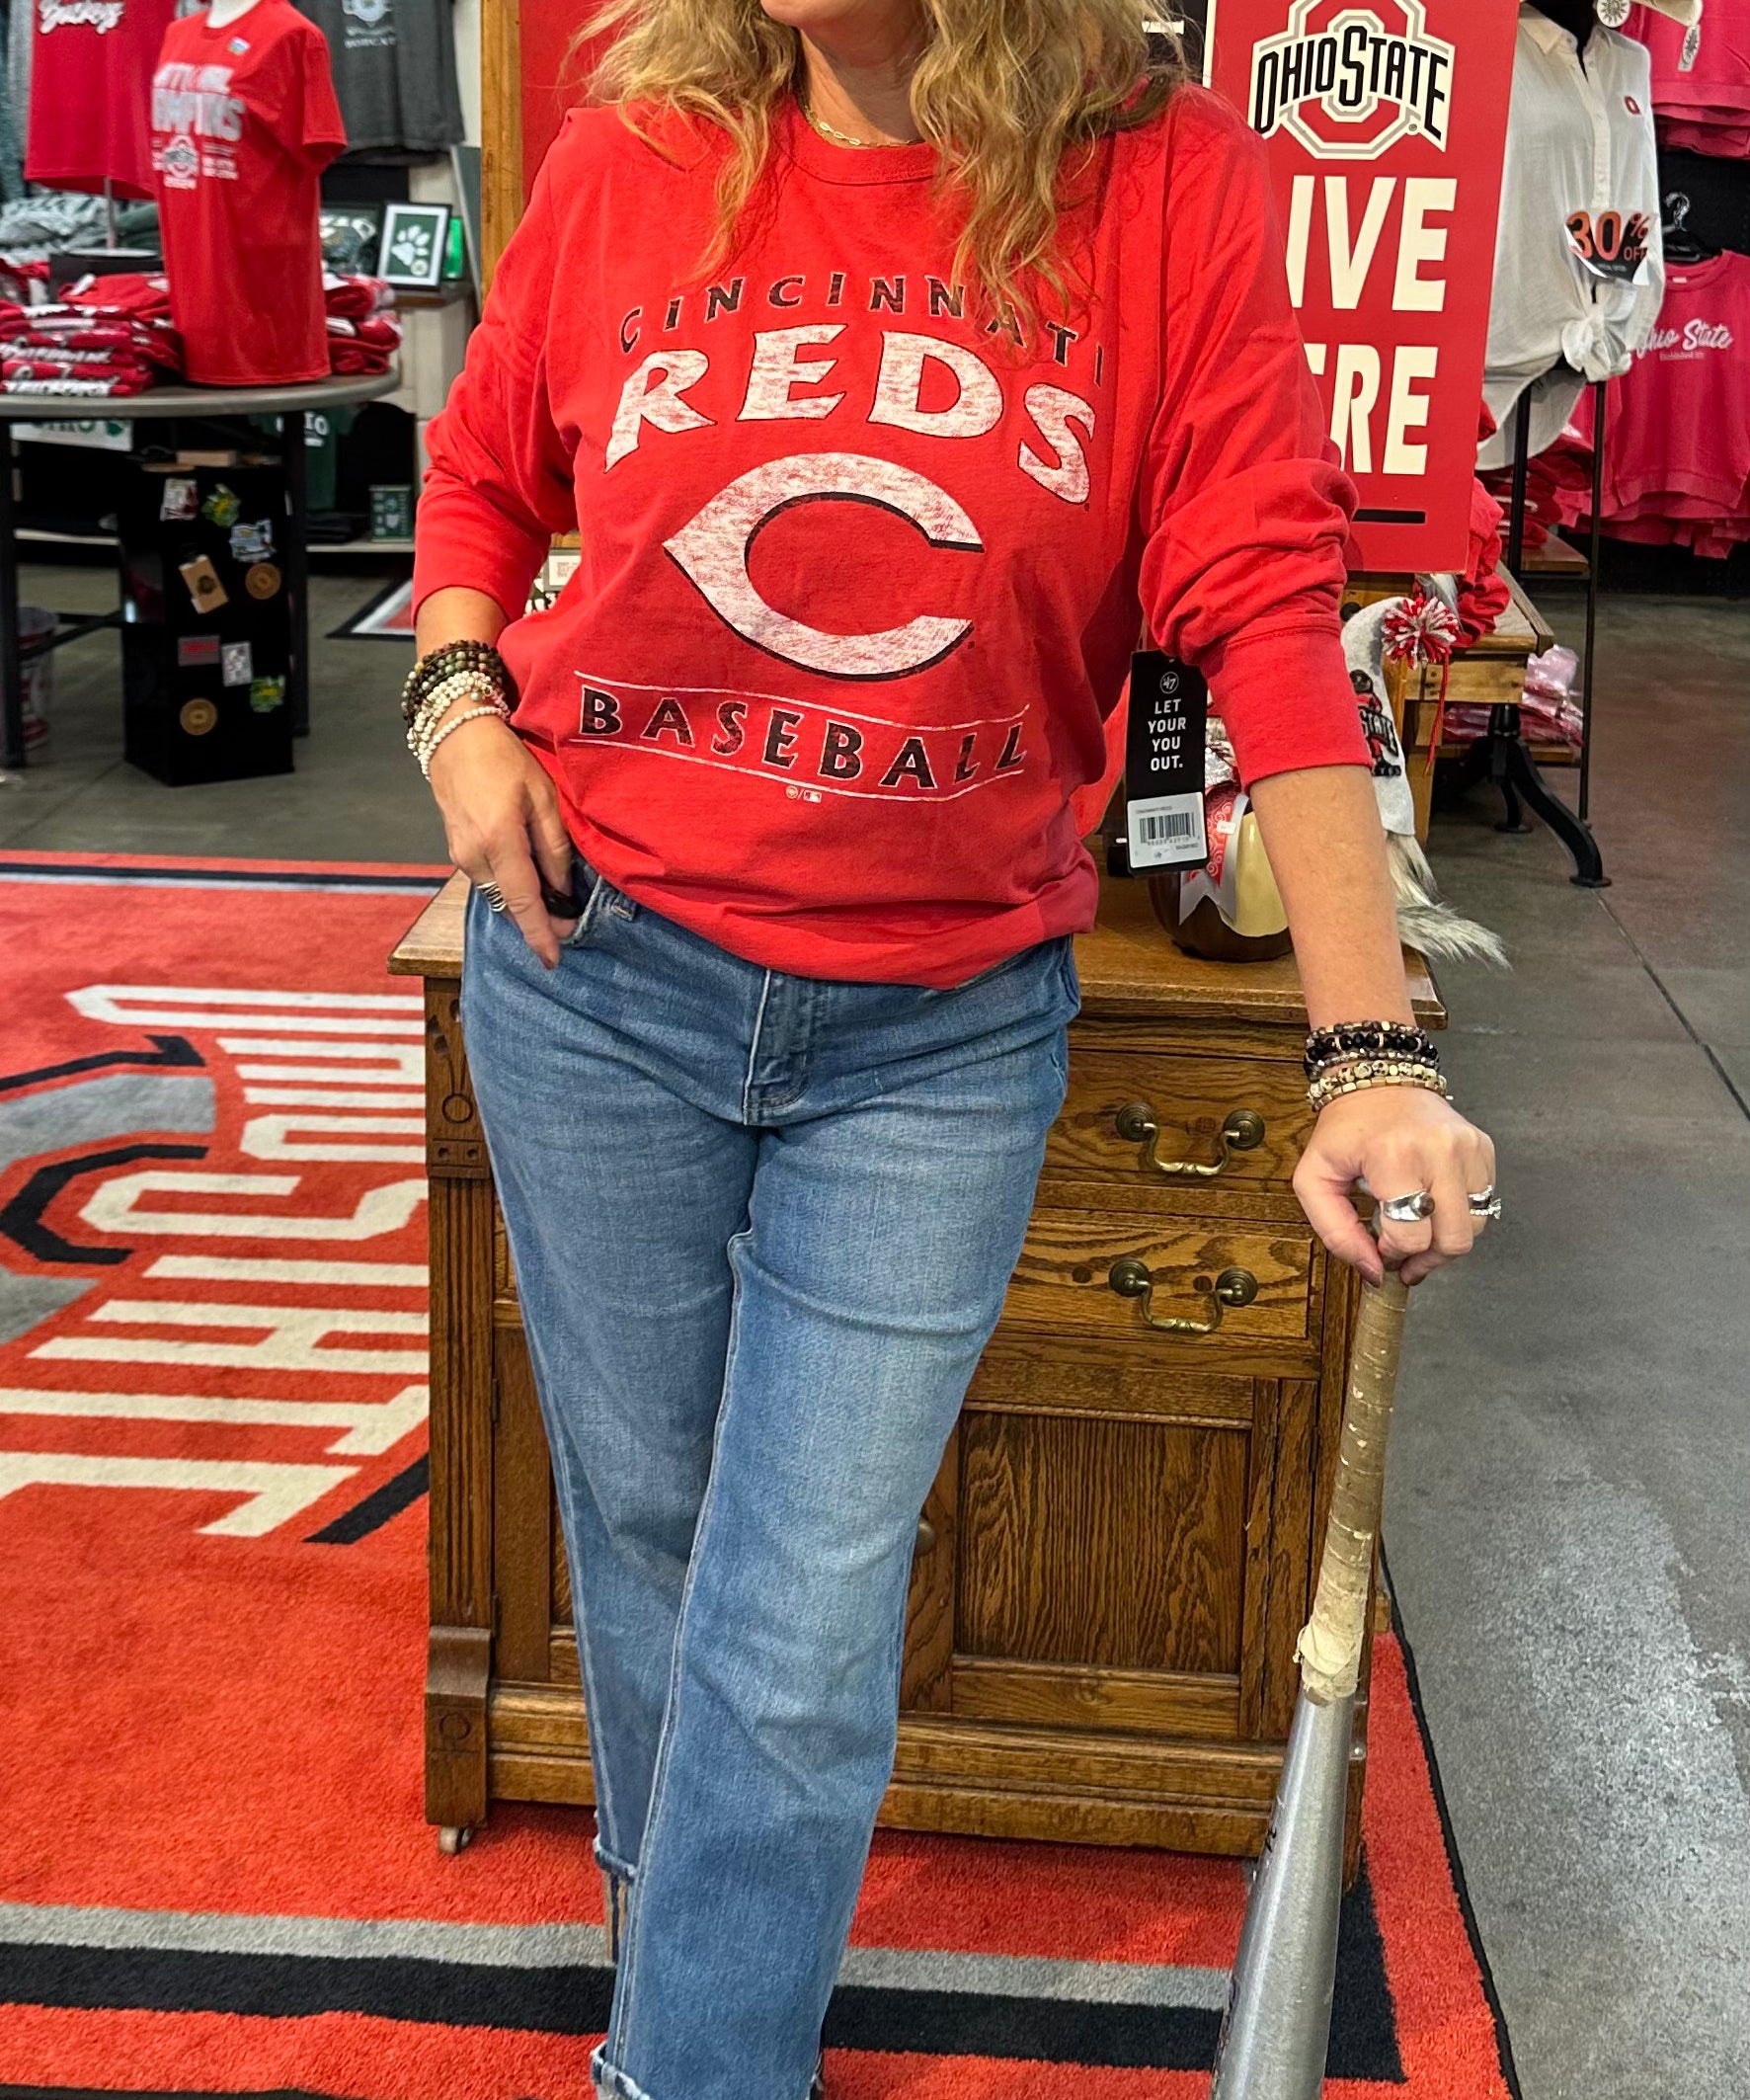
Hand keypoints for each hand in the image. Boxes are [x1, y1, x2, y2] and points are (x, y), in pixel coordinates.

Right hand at [426, 711, 576, 967]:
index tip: (554, 960)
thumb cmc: (505, 758)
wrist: (455, 735)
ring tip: (554, 904)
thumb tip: (563, 890)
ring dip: (523, 905)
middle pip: (510, 906)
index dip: (541, 934)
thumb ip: (554, 847)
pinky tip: (528, 880)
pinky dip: (509, 888)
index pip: (524, 902)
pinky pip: (487, 881)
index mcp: (499, 842)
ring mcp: (460, 856)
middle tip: (569, 923)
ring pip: (498, 896)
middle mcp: (474, 856)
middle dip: (538, 922)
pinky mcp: (456, 851)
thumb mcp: (543, 796)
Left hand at [1294, 1085, 1496, 1287]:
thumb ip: (1336, 1232)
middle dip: (1427, 1258)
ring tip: (1418, 1229)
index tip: (1381, 1249)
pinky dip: (1459, 1214)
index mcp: (1394, 1156)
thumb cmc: (1344, 1131)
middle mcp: (1439, 1150)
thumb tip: (1373, 1272)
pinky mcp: (1482, 1147)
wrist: (1377, 1081)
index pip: (1412, 1236)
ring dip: (1445, 1240)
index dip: (1394, 1254)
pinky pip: (1484, 1202)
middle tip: (1405, 1254)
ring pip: (1475, 1227)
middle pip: (1453, 1239)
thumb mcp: (1315, 1179)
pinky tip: (1432, 1203)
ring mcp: (1467, 1148)